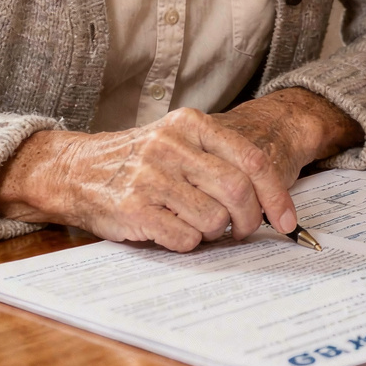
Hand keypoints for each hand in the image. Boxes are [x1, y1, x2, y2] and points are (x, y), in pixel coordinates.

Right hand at [0, 107, 302, 251]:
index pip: (252, 160)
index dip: (277, 195)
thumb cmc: (140, 161)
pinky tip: (175, 230)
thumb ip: (219, 159)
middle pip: (238, 191)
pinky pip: (185, 237)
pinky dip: (189, 242)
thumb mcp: (179, 140)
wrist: (77, 170)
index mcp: (190, 124)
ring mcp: (151, 177)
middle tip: (246, 231)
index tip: (288, 220)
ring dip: (216, 232)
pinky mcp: (134, 209)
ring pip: (214, 219)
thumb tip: (271, 197)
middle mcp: (171, 146)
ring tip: (200, 225)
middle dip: (251, 220)